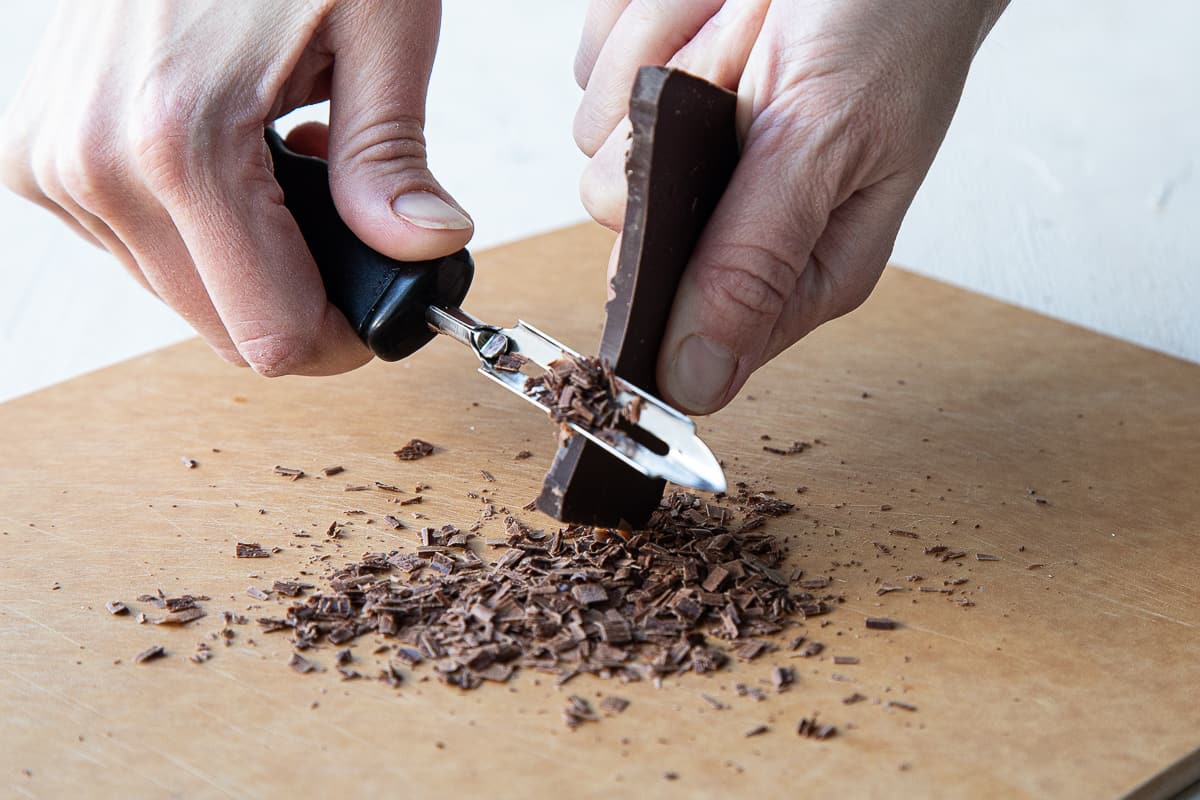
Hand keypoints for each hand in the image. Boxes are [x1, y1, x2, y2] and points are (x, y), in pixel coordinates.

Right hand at [0, 0, 470, 375]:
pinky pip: (140, 248)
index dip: (341, 341)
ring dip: (250, 262)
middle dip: (301, 302)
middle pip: (223, 330)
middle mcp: (94, 165)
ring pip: (182, 296)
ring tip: (292, 168)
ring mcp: (54, 162)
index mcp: (179, 144)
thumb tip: (425, 249)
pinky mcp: (40, 154)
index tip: (382, 305)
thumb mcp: (379, 27)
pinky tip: (236, 158)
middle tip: (352, 231)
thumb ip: (391, 158)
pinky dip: (200, 230)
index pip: (270, 336)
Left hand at [574, 0, 1007, 412]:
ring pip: (598, 132)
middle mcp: (733, 218)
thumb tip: (695, 383)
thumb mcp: (827, 139)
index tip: (680, 196)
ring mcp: (689, 151)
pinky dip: (648, 17)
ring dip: (666, 55)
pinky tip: (721, 1)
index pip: (683, 330)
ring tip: (750, 20)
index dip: (655, 275)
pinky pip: (599, 65)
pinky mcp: (658, 90)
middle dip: (670, 133)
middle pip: (615, 212)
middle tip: (749, 74)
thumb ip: (755, 263)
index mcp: (797, 266)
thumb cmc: (893, 20)